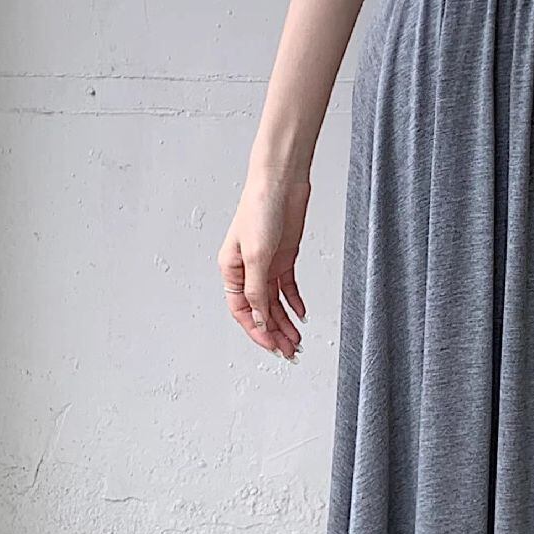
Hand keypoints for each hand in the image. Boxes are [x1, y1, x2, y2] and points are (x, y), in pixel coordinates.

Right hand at [219, 170, 308, 360]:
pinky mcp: (284, 257)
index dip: (257, 331)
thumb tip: (259, 320)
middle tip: (290, 352)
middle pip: (260, 310)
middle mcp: (247, 270)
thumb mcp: (256, 255)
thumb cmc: (260, 208)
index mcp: (231, 269)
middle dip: (274, 332)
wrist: (281, 181)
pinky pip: (287, 287)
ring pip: (275, 302)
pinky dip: (295, 302)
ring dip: (286, 322)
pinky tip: (302, 315)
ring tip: (298, 341)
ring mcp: (266, 264)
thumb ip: (257, 290)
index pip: (243, 310)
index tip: (273, 347)